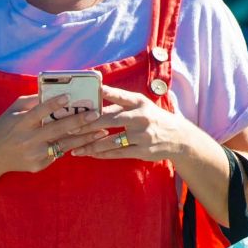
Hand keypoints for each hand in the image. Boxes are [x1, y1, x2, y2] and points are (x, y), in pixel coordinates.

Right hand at [0, 93, 104, 174]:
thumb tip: (53, 91)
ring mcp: (34, 154)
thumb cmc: (5, 127)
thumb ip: (32, 101)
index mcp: (21, 123)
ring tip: (101, 130)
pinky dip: (71, 147)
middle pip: (56, 129)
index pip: (39, 112)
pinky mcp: (38, 165)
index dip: (54, 104)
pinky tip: (87, 141)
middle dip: (78, 121)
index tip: (69, 97)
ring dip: (84, 138)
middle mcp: (28, 139)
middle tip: (95, 114)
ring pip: (63, 145)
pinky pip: (57, 154)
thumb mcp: (14, 110)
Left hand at [69, 85, 183, 163]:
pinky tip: (90, 154)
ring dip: (91, 146)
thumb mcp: (140, 105)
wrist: (177, 137)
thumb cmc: (152, 117)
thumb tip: (94, 96)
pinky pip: (118, 153)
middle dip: (88, 125)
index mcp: (138, 102)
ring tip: (75, 149)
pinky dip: (102, 154)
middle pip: (110, 119)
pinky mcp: (143, 151)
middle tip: (70, 129)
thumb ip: (119, 102)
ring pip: (111, 141)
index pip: (119, 95)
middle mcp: (141, 117)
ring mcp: (142, 135)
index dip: (105, 92)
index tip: (89, 93)